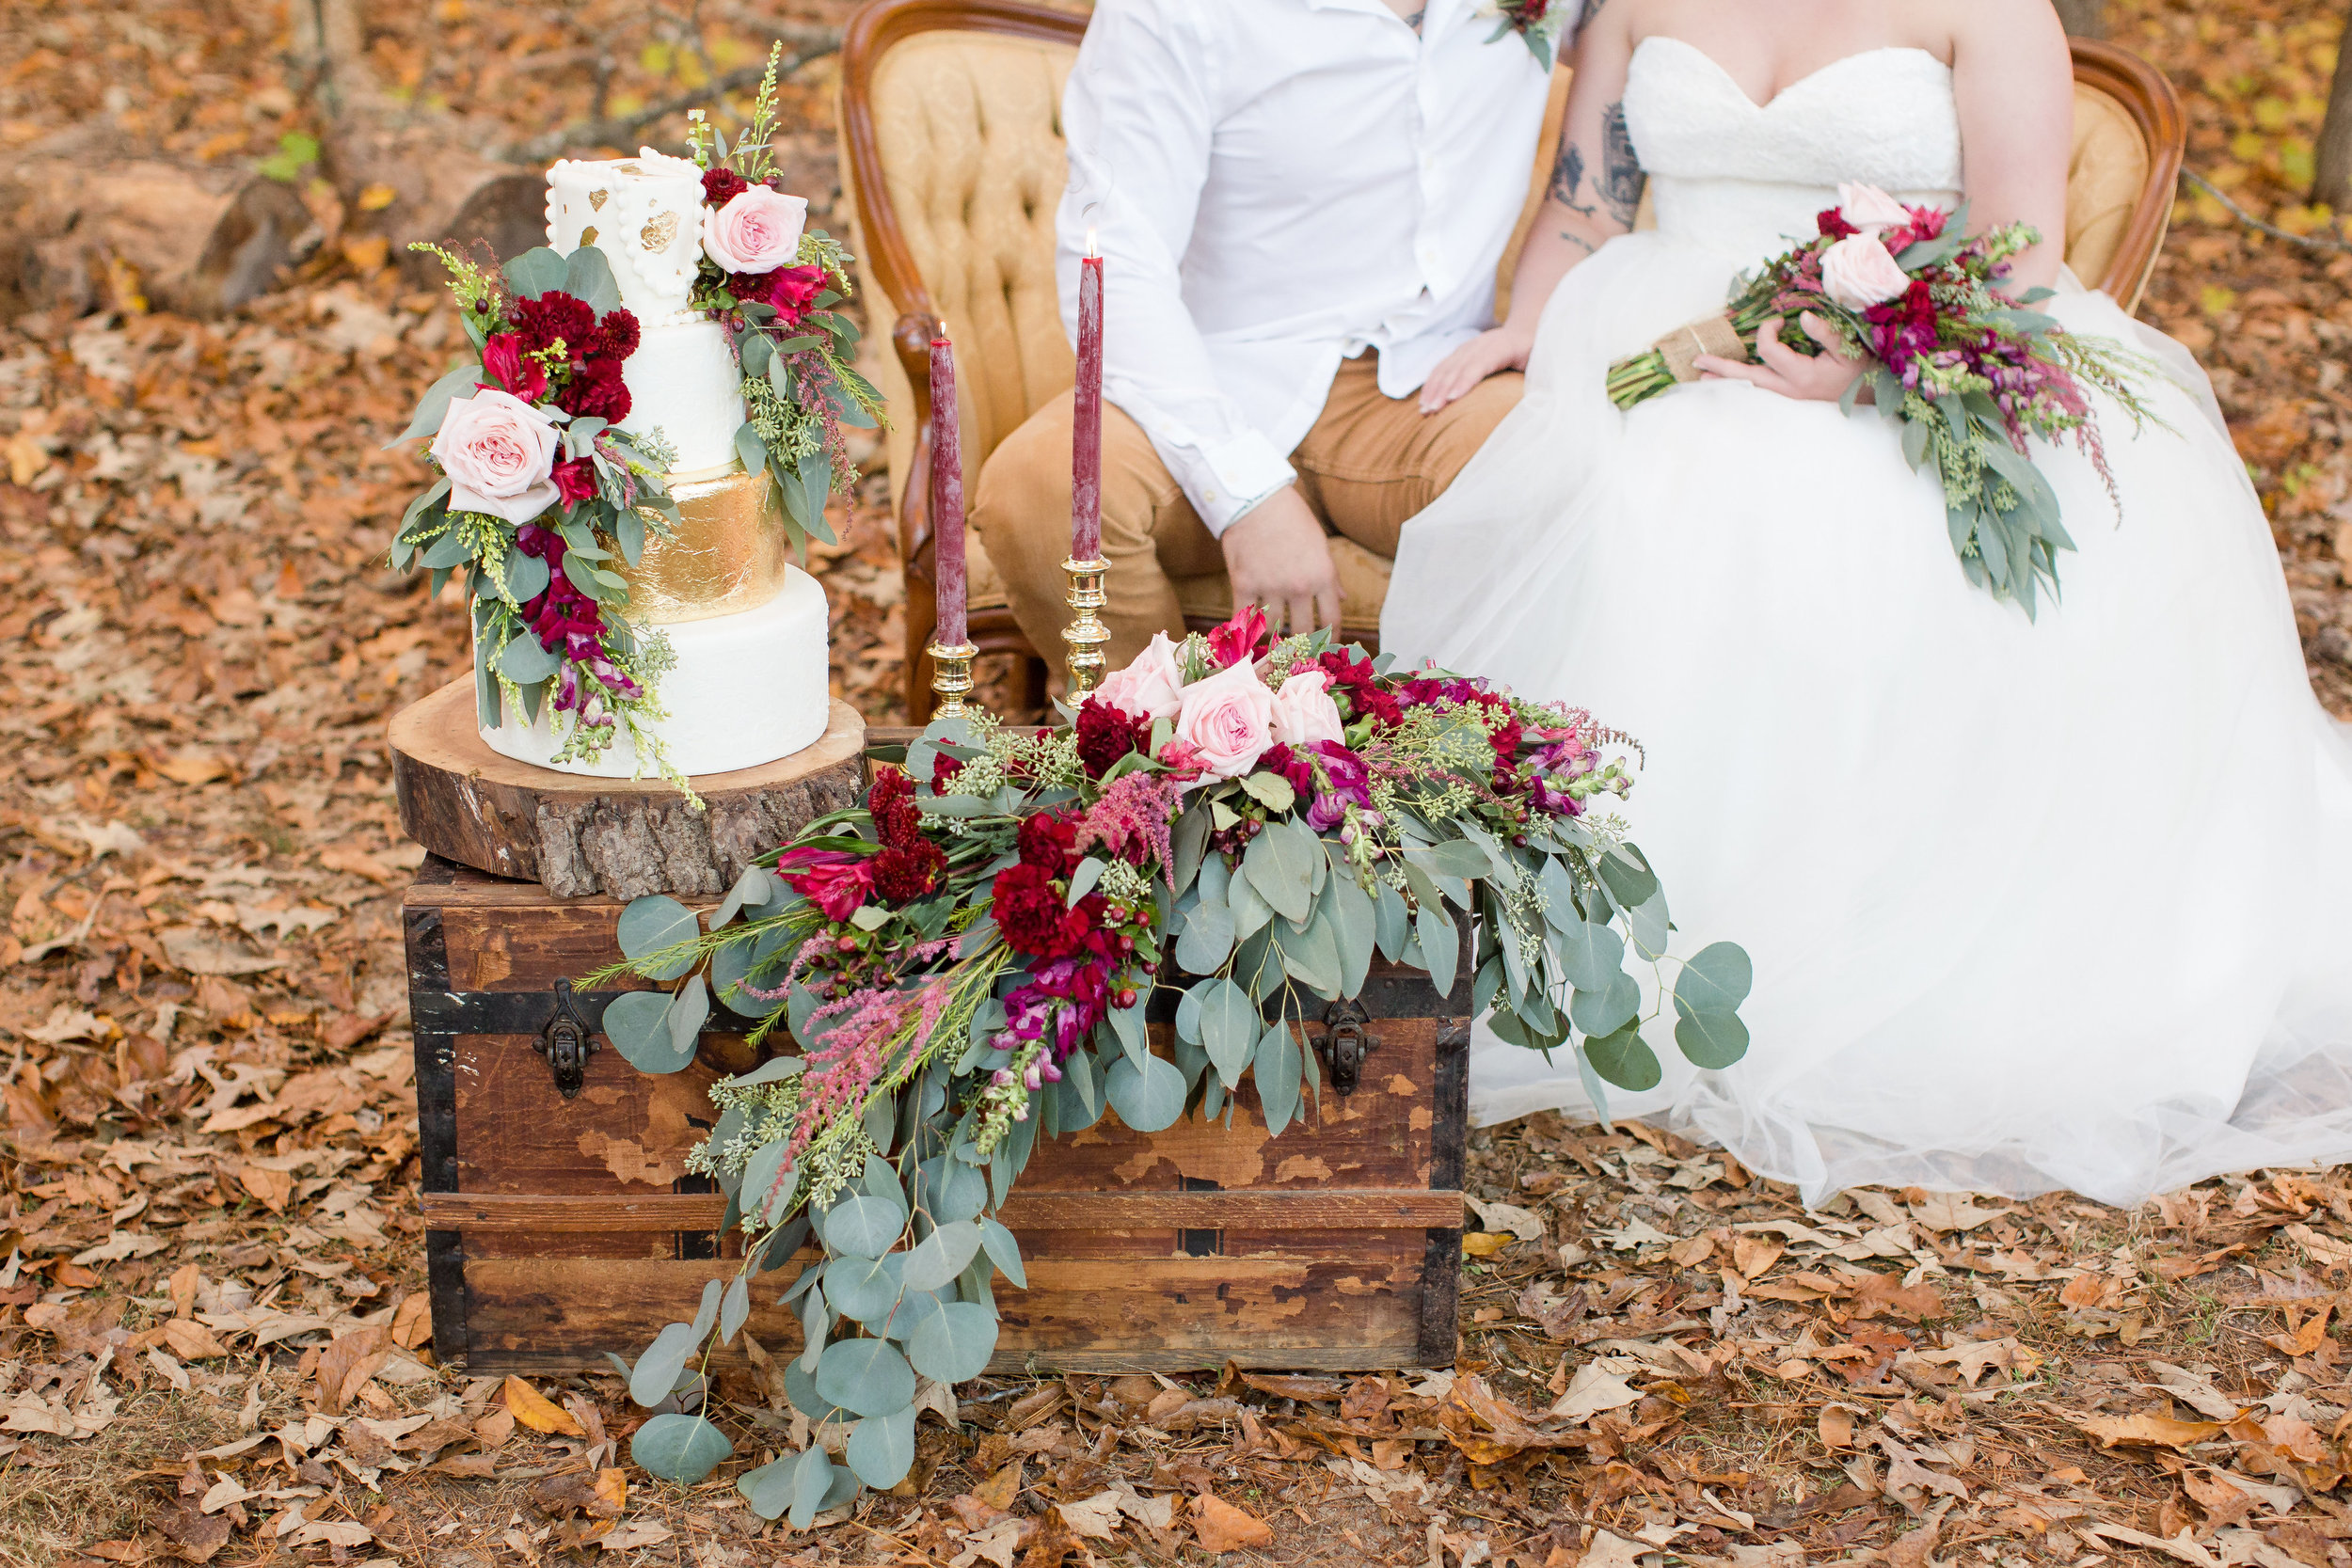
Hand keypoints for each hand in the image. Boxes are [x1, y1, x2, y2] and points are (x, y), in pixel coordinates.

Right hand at [1221, 486, 1340, 636]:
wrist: (1256, 498)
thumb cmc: (1291, 517)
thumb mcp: (1320, 543)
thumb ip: (1330, 576)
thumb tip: (1341, 598)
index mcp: (1322, 575)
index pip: (1333, 620)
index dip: (1330, 639)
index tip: (1326, 646)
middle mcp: (1298, 586)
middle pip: (1303, 632)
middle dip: (1301, 644)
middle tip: (1295, 648)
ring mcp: (1270, 586)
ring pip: (1272, 628)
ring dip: (1271, 633)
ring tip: (1269, 632)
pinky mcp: (1243, 584)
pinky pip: (1243, 617)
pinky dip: (1242, 627)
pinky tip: (1243, 632)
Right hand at [1419, 325, 1532, 413]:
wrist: (1525, 331)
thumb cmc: (1535, 354)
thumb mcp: (1541, 363)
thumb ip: (1538, 377)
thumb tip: (1539, 402)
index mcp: (1503, 347)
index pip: (1480, 364)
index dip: (1465, 381)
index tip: (1453, 398)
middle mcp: (1481, 345)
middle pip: (1458, 367)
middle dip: (1443, 390)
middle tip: (1433, 410)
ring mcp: (1467, 348)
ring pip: (1446, 368)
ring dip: (1433, 389)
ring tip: (1425, 410)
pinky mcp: (1459, 353)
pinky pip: (1441, 368)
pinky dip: (1431, 384)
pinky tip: (1425, 400)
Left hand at [1695, 313, 1866, 402]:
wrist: (1868, 393)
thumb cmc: (1860, 368)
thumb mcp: (1849, 347)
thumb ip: (1827, 333)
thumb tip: (1802, 317)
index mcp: (1802, 376)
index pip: (1769, 351)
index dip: (1767, 331)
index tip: (1777, 320)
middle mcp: (1789, 390)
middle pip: (1748, 378)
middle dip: (1722, 369)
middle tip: (1696, 362)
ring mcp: (1786, 398)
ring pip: (1750, 388)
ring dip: (1726, 380)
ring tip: (1703, 377)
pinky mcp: (1787, 399)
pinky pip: (1759, 391)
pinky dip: (1742, 384)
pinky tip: (1729, 381)